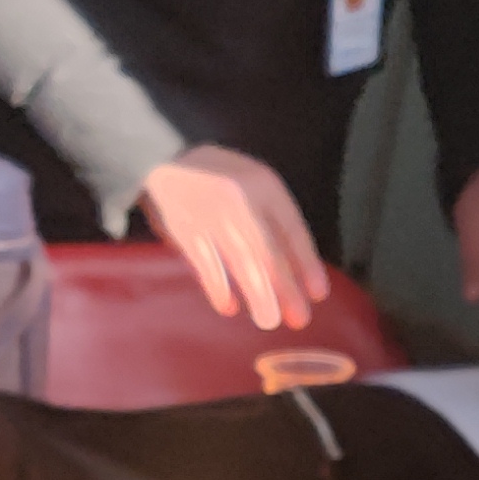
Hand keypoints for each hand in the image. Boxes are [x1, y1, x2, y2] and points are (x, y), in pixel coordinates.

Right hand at [136, 144, 322, 330]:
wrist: (160, 159)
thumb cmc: (216, 177)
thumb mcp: (252, 182)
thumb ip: (272, 218)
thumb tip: (295, 268)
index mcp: (265, 186)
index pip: (293, 230)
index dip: (307, 264)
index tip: (318, 293)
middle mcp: (242, 200)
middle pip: (269, 252)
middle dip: (286, 289)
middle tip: (299, 319)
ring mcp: (212, 216)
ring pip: (241, 262)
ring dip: (258, 294)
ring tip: (269, 320)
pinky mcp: (185, 230)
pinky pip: (206, 266)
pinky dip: (219, 290)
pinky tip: (229, 307)